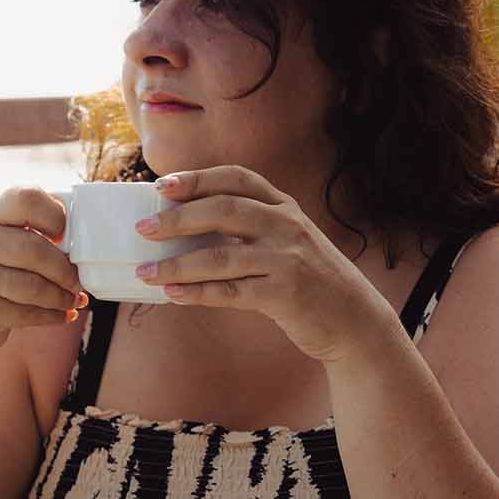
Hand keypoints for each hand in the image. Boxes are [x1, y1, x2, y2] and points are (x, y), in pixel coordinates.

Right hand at [0, 188, 86, 356]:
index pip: (27, 198)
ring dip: (61, 296)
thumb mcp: (7, 238)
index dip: (56, 215)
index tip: (65, 235)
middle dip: (65, 269)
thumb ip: (37, 228)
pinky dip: (53, 316)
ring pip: (33, 286)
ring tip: (74, 298)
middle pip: (35, 248)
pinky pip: (27, 313)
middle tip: (78, 280)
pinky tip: (63, 314)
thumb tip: (87, 236)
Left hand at [132, 166, 391, 362]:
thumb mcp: (288, 240)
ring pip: (220, 256)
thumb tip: (183, 227)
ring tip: (146, 273)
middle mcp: (287, 226)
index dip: (198, 178)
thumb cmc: (309, 278)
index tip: (162, 185)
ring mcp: (287, 260)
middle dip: (178, 218)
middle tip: (144, 228)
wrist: (354, 320)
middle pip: (224, 210)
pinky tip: (174, 295)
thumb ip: (250, 227)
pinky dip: (198, 293)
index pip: (237, 179)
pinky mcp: (285, 295)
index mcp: (284, 207)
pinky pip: (231, 292)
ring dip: (178, 265)